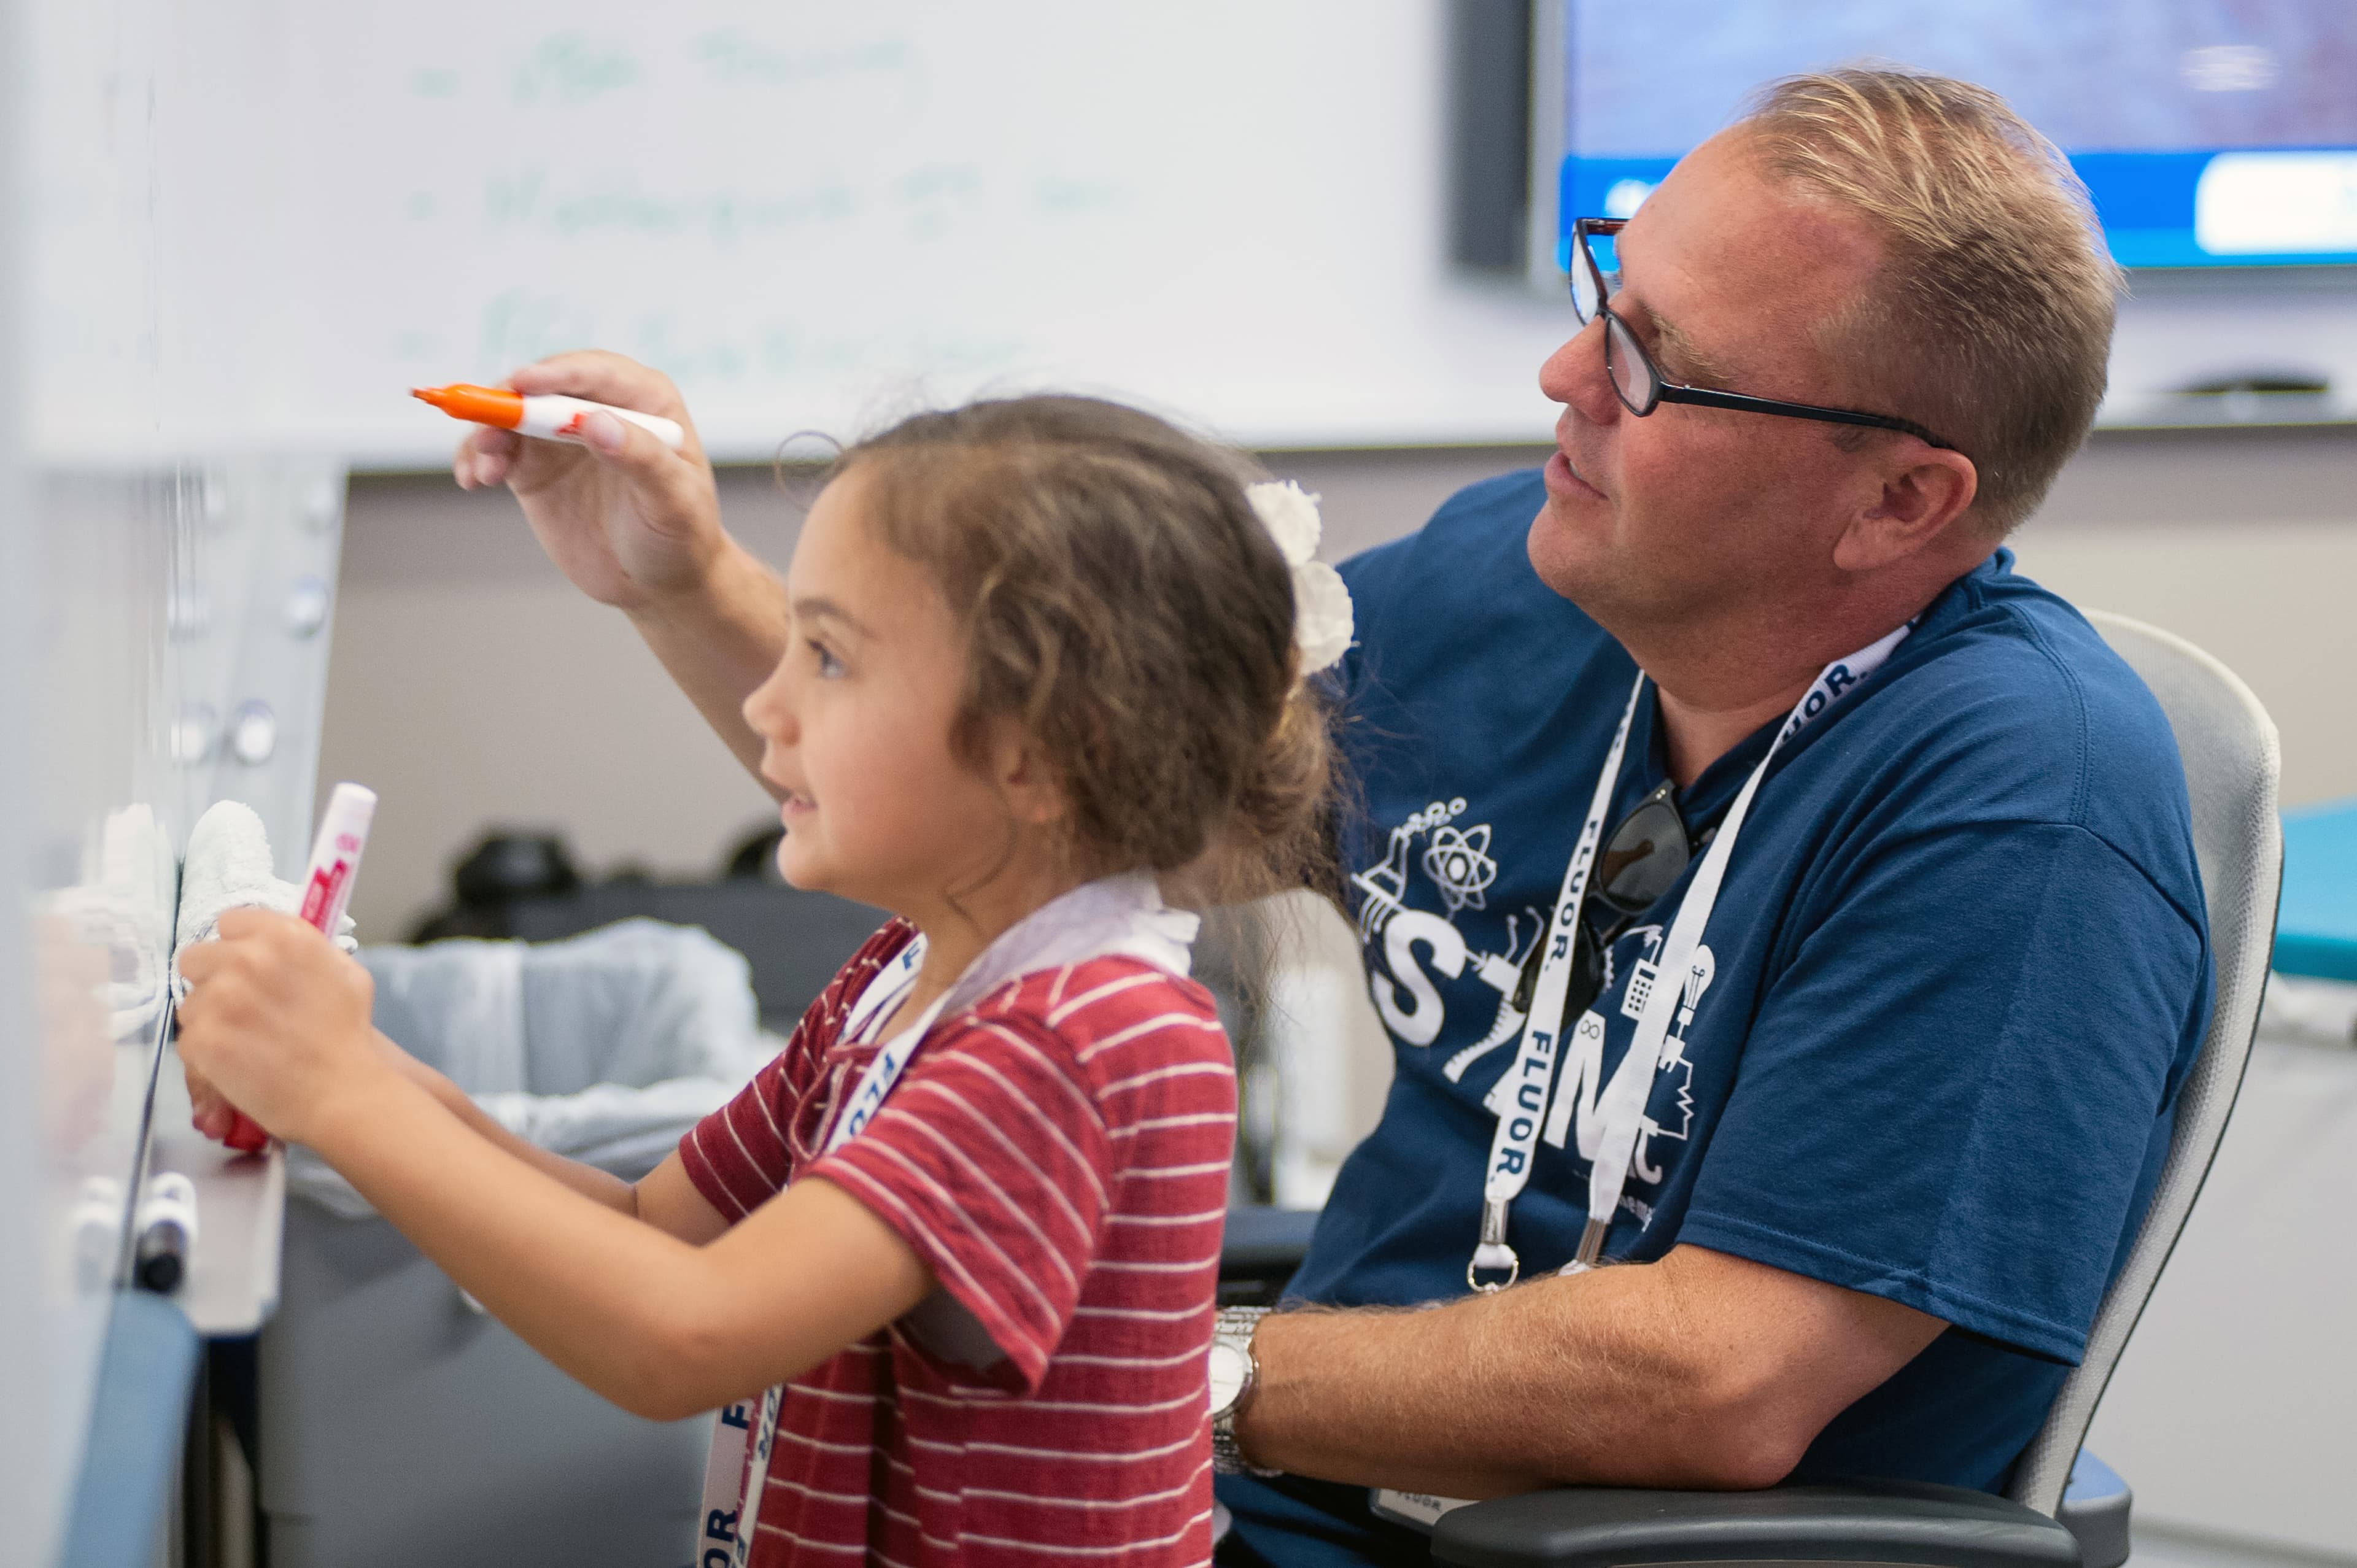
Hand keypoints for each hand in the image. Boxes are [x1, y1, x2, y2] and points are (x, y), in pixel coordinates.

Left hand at [175, 909, 389, 1150]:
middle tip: (239, 1007)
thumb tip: (276, 944)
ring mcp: (220, 999)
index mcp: (283, 936)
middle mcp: (247, 959)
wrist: (343, 1090)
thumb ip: (306, 949)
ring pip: (189, 1003)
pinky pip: (188, 1040)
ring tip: (243, 1043)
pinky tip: (236, 1064)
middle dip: (212, 979)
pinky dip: (207, 1054)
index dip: (237, 946)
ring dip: (210, 1020)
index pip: (229, 921)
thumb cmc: (349, 1033)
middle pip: (195, 957)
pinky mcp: (202, 1038)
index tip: (249, 968)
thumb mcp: (344, 972)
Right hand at [451, 352, 724, 613]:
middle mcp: (600, 406)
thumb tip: (595, 421)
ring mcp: (562, 436)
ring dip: (487, 432)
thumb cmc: (681, 536)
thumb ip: (641, 459)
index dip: (558, 374)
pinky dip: (477, 457)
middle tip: (487, 428)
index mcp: (646, 400)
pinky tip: (472, 478)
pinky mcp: (535, 466)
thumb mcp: (673, 502)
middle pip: (545, 386)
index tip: (524, 384)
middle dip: (509, 401)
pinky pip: (497, 449)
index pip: (597, 374)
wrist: (660, 583)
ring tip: (483, 469)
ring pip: (512, 415)